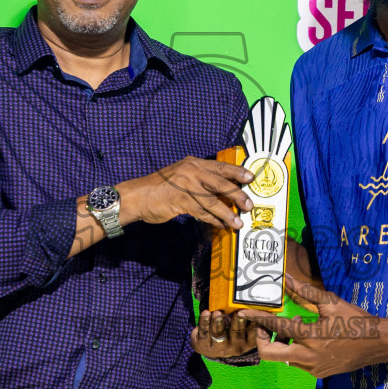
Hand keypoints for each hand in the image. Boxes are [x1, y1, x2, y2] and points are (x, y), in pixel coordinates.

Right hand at [119, 157, 253, 230]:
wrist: (136, 196)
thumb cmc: (159, 188)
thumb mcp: (181, 176)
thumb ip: (199, 179)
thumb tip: (221, 191)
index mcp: (193, 163)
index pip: (220, 166)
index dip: (237, 172)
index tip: (251, 177)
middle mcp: (191, 171)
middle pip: (220, 183)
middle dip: (237, 195)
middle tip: (249, 205)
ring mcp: (186, 186)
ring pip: (213, 201)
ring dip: (227, 213)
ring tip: (238, 222)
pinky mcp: (181, 201)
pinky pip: (202, 212)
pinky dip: (212, 220)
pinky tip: (220, 225)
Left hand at [190, 308, 259, 363]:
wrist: (212, 346)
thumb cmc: (232, 331)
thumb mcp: (243, 326)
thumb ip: (248, 317)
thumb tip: (251, 301)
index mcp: (248, 342)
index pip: (254, 332)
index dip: (254, 323)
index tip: (254, 313)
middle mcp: (236, 348)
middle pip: (237, 334)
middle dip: (238, 322)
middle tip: (238, 313)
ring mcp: (219, 349)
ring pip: (219, 335)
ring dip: (218, 322)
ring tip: (218, 312)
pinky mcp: (204, 346)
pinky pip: (204, 333)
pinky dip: (204, 322)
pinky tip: (206, 312)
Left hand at [236, 273, 387, 377]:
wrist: (378, 344)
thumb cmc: (355, 320)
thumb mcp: (331, 303)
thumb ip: (305, 292)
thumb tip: (286, 279)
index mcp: (311, 336)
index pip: (276, 327)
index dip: (258, 319)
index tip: (245, 314)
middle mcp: (308, 356)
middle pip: (269, 353)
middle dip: (262, 338)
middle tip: (265, 325)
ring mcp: (313, 368)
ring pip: (283, 359)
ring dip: (281, 342)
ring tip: (294, 326)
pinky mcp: (318, 373)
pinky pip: (296, 363)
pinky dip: (294, 350)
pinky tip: (306, 337)